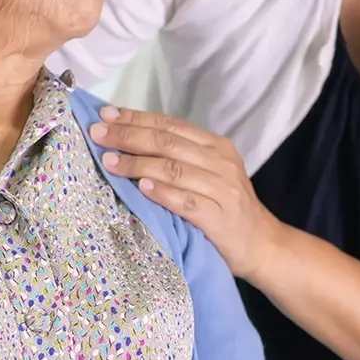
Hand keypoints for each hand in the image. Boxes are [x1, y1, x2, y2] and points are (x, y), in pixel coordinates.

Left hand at [88, 106, 279, 277]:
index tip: (106, 115)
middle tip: (98, 134)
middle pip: (168, 142)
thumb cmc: (225, 207)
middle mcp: (220, 162)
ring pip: (174, 169)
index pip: (171, 125)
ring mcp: (222, 189)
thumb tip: (127, 140)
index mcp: (216, 145)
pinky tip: (141, 188)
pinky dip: (162, 193)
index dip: (136, 118)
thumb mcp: (208, 173)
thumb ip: (178, 157)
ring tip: (109, 161)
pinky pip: (186, 202)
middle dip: (129, 136)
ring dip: (137, 164)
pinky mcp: (219, 217)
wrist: (262, 244)